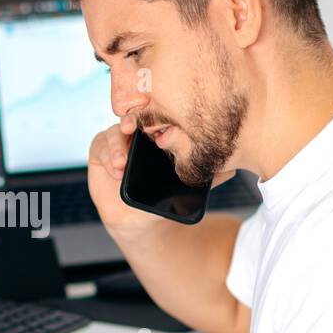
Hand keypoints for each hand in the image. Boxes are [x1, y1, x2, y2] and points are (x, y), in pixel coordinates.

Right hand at [88, 122, 237, 239]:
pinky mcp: (100, 151)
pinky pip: (101, 146)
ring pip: (115, 132)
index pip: (156, 116)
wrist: (142, 217)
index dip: (155, 115)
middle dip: (131, 121)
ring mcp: (116, 139)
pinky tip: (117, 168)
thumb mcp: (188, 184)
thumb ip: (208, 176)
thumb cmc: (164, 193)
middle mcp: (136, 130)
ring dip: (118, 145)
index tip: (159, 121)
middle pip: (132, 117)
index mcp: (157, 132)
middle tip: (131, 128)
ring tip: (123, 161)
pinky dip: (109, 156)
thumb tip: (233, 169)